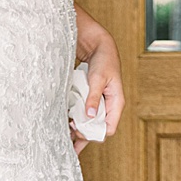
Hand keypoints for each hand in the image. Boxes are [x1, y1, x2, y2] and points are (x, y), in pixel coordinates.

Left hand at [73, 7, 122, 153]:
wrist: (99, 46)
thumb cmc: (104, 60)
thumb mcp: (98, 78)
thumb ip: (94, 97)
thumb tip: (91, 115)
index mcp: (116, 102)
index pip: (108, 128)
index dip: (94, 133)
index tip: (79, 129)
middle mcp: (109, 106)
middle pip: (97, 129)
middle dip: (84, 134)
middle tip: (68, 132)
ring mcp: (100, 104)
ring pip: (90, 124)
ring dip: (78, 130)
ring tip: (64, 134)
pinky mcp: (91, 100)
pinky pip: (85, 115)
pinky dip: (76, 120)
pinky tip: (65, 124)